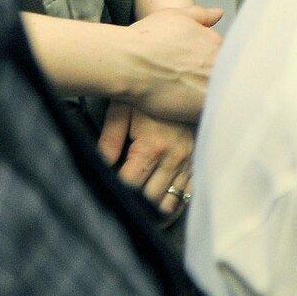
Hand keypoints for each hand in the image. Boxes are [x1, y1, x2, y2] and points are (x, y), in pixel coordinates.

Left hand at [98, 102, 197, 216]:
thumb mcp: (120, 110)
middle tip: (120, 216)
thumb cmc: (148, 91)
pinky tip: (165, 210)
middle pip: (151, 198)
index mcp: (151, 147)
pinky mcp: (198, 156)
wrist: (185, 75)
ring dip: (156, 212)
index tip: (105, 203)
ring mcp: (189, 158)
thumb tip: (98, 168)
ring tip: (142, 220)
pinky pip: (190, 188)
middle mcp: (173, 156)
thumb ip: (108, 141)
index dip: (115, 197)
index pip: (129, 186)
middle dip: (135, 209)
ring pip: (172, 199)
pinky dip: (177, 203)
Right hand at [122, 4, 222, 122]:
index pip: (229, 57)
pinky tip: (189, 112)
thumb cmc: (146, 39)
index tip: (199, 70)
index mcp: (218, 44)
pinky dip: (205, 113)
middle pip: (228, 77)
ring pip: (222, 96)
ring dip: (212, 98)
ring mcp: (213, 86)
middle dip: (214, 81)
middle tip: (192, 85)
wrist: (127, 63)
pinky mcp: (201, 108)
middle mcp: (220, 64)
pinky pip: (212, 113)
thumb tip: (218, 14)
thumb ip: (200, 15)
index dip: (214, 64)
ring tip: (189, 99)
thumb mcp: (175, 16)